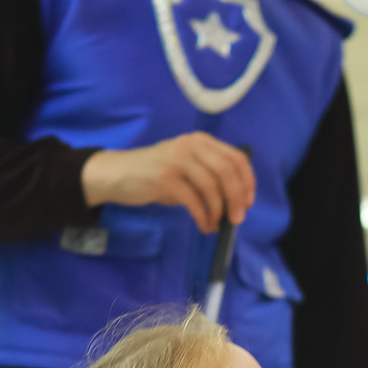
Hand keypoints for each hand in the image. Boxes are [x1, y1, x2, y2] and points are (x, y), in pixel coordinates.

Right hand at [83, 135, 254, 233]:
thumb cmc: (155, 174)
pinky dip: (203, 216)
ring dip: (220, 210)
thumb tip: (235, 203)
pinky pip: (193, 200)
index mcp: (201, 141)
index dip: (247, 181)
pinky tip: (204, 225)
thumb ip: (209, 177)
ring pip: (212, 186)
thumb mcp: (186, 168)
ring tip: (218, 224)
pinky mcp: (165, 177)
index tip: (249, 201)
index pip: (236, 158)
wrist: (118, 174)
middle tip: (238, 218)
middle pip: (227, 171)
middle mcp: (191, 146)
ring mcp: (177, 160)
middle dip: (237, 197)